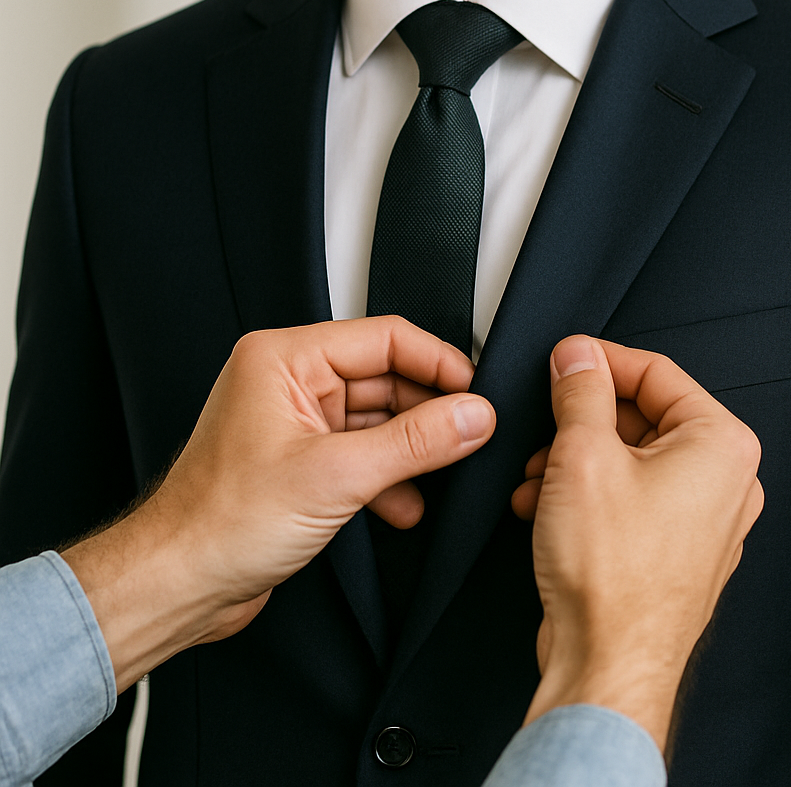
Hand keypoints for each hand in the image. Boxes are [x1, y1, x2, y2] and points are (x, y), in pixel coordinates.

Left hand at [62, 316, 494, 689]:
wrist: (178, 585)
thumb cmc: (221, 523)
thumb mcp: (337, 476)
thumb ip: (415, 442)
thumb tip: (472, 415)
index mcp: (284, 358)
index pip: (383, 338)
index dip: (437, 363)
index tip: (478, 390)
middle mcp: (287, 382)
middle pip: (383, 378)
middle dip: (428, 411)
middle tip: (472, 434)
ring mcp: (293, 424)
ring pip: (375, 420)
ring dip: (410, 450)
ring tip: (447, 472)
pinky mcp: (298, 464)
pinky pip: (359, 454)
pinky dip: (387, 476)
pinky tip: (407, 505)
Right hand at [511, 335, 762, 751]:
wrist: (608, 668)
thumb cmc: (612, 579)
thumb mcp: (582, 455)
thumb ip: (580, 391)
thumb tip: (578, 357)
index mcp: (721, 445)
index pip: (657, 372)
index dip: (599, 362)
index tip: (563, 361)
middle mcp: (726, 483)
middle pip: (643, 417)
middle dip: (581, 422)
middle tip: (543, 426)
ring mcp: (705, 523)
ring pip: (631, 460)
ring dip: (576, 460)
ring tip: (537, 477)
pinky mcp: (675, 554)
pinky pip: (631, 500)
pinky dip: (587, 495)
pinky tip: (544, 507)